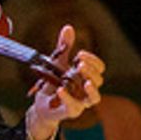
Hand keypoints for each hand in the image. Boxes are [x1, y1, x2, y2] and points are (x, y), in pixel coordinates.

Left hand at [26, 24, 104, 139]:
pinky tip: (61, 89)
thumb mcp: (57, 62)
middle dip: (91, 71)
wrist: (41, 104)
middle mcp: (86, 89)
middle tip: (79, 64)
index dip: (93, 61)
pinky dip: (68, 98)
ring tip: (86, 82)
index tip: (80, 54)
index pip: (99, 68)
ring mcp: (81, 102)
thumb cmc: (53, 83)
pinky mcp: (70, 112)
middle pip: (99, 81)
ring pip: (95, 98)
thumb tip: (68, 28)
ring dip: (92, 90)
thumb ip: (64, 47)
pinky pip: (75, 107)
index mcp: (86, 76)